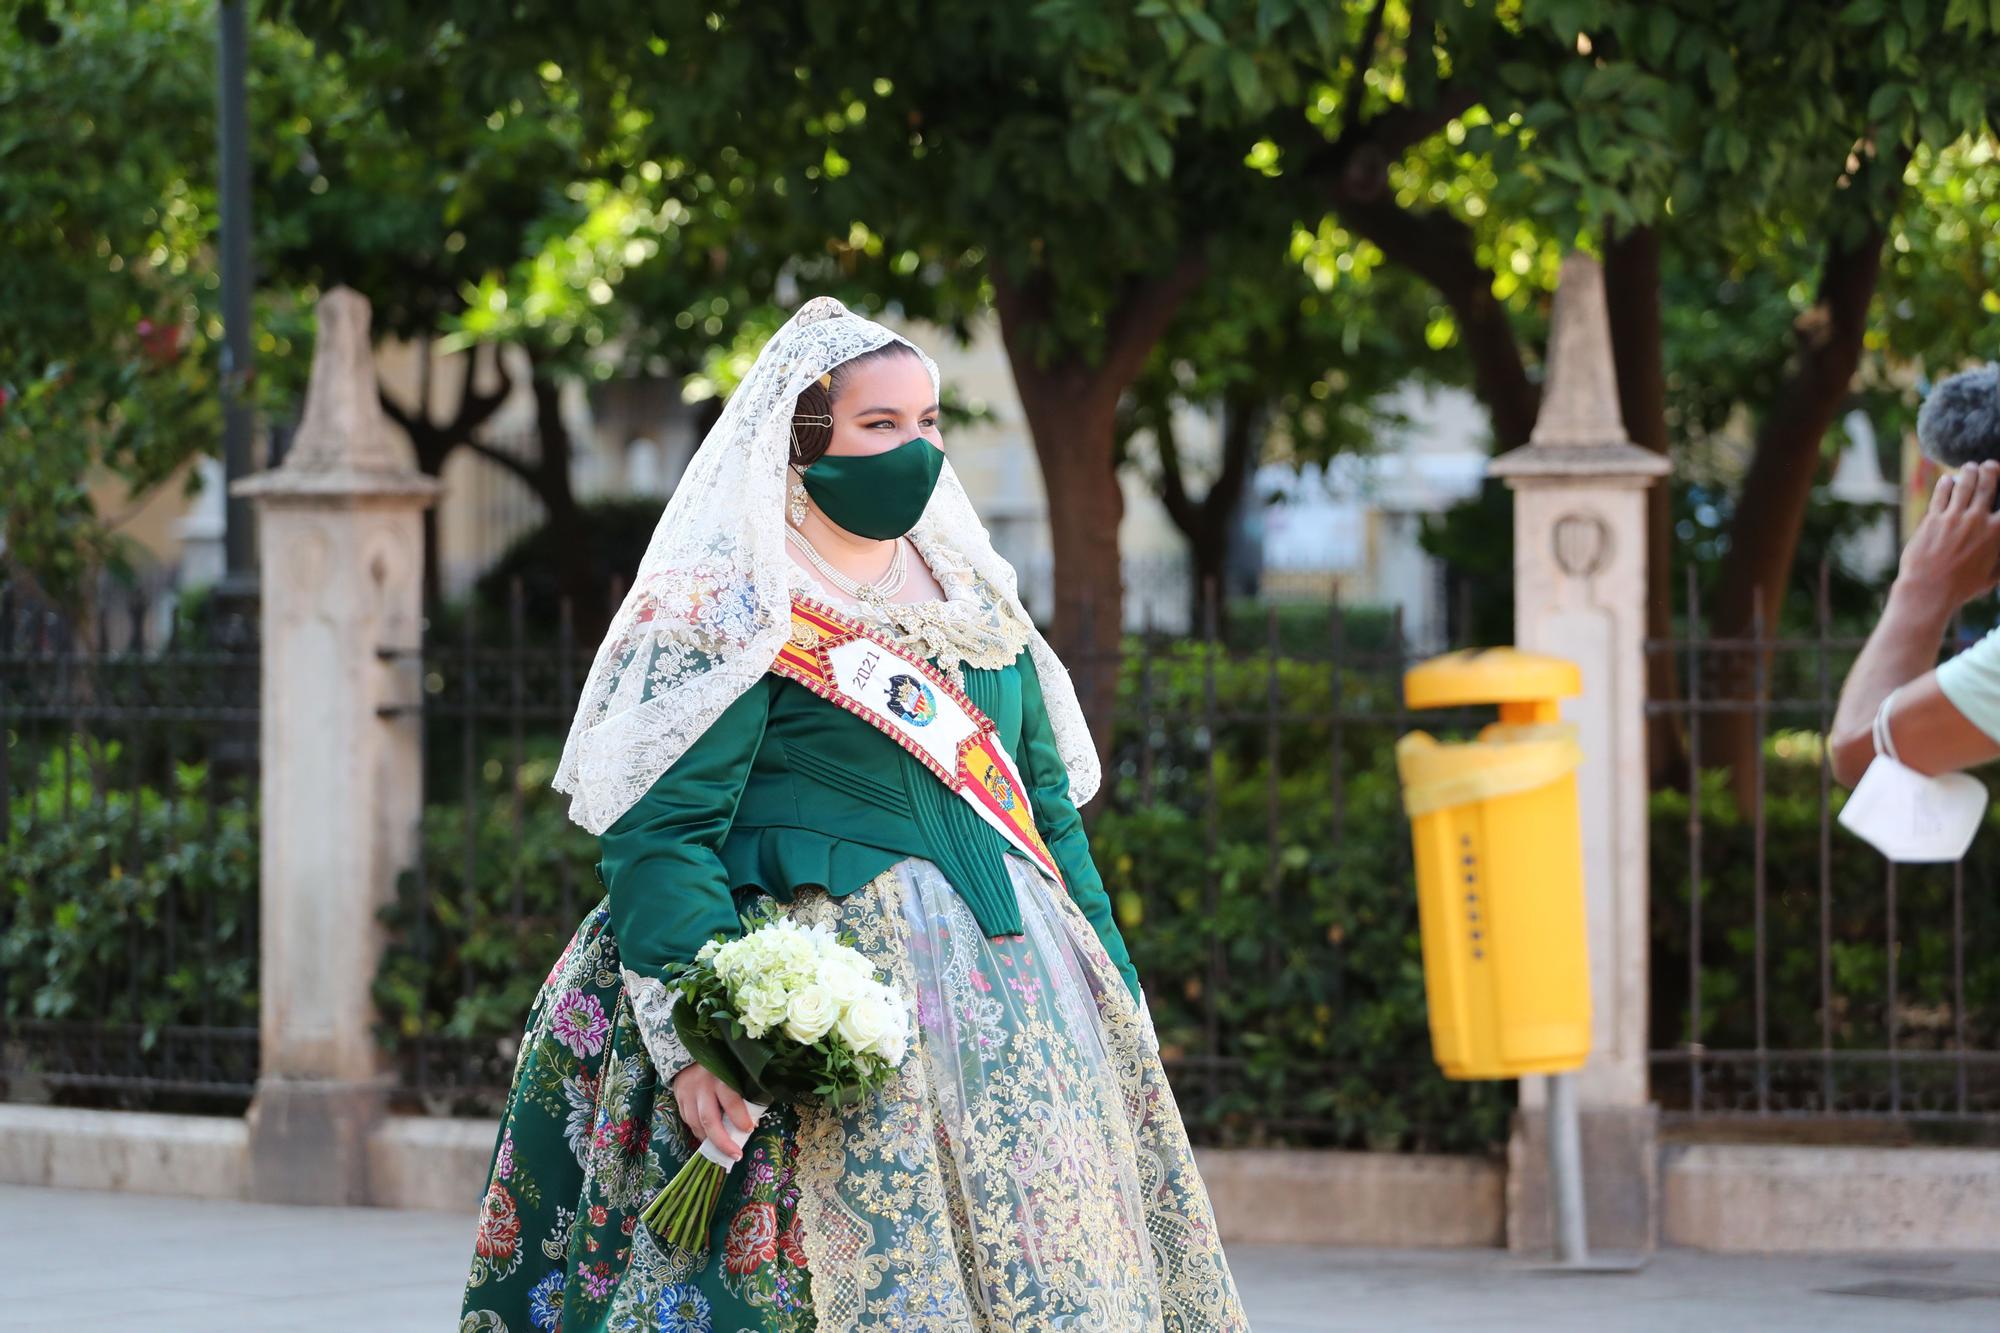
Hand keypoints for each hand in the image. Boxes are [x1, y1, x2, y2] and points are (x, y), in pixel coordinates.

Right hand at [669, 1064, 756, 1161]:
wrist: (689, 1052)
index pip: (731, 1101)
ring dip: (710, 1141)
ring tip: (723, 1150)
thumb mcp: (733, 1071)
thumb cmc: (720, 1062)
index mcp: (720, 1077)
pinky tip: (708, 1137)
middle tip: (736, 1155)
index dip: (740, 1118)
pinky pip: (688, 1121)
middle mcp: (701, 1087)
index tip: (750, 1129)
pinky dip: (699, 1132)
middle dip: (723, 1142)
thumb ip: (742, 1092)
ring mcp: (687, 1094)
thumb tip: (753, 1120)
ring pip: (696, 1124)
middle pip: (710, 1120)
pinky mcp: (678, 1099)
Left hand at [1894, 461, 1999, 617]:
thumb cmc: (1962, 588)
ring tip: (1970, 467)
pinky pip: (1940, 495)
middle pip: (1987, 485)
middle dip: (1991, 470)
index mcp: (1997, 533)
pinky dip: (1945, 484)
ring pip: (1963, 485)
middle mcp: (1977, 520)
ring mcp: (1953, 517)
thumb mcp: (1992, 577)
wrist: (1928, 590)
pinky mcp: (1932, 519)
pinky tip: (1947, 479)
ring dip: (1968, 472)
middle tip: (1991, 465)